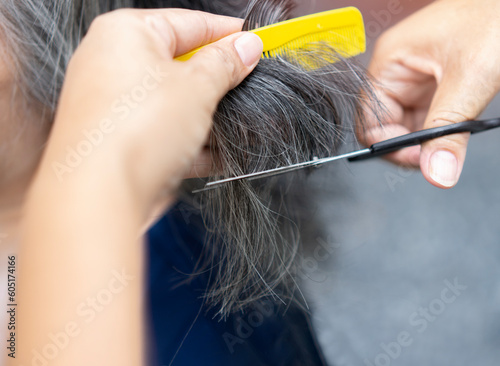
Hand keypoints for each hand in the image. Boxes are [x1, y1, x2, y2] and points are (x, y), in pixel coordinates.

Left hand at [42, 8, 262, 213]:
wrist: (101, 196)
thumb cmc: (134, 131)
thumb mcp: (196, 87)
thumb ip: (225, 64)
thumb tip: (246, 47)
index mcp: (126, 33)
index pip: (189, 23)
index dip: (228, 33)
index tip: (256, 43)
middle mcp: (113, 65)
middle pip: (180, 65)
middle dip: (219, 81)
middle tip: (249, 84)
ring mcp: (115, 107)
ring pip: (174, 103)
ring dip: (209, 116)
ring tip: (239, 122)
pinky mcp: (121, 143)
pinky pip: (164, 133)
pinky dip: (191, 142)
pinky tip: (219, 154)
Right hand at [365, 0, 499, 187]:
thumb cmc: (494, 14)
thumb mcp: (470, 78)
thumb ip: (449, 130)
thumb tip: (436, 172)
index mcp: (389, 63)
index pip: (369, 121)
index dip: (390, 146)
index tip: (420, 160)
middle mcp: (398, 72)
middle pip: (387, 127)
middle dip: (411, 145)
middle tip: (438, 157)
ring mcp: (418, 78)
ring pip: (410, 125)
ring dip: (428, 138)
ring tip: (452, 140)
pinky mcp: (437, 83)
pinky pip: (430, 117)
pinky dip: (443, 129)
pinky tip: (459, 128)